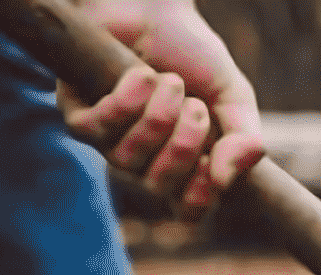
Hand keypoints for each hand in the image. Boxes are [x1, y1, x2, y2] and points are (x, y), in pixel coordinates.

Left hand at [58, 0, 262, 218]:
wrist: (155, 5)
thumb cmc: (192, 52)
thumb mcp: (233, 97)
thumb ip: (244, 139)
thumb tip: (225, 180)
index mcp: (184, 161)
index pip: (186, 208)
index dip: (197, 200)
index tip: (212, 172)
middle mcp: (144, 157)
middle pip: (157, 185)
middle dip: (183, 148)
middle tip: (196, 108)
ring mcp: (108, 139)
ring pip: (127, 158)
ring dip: (156, 119)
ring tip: (169, 81)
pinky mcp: (76, 111)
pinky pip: (96, 129)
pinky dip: (125, 103)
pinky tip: (142, 76)